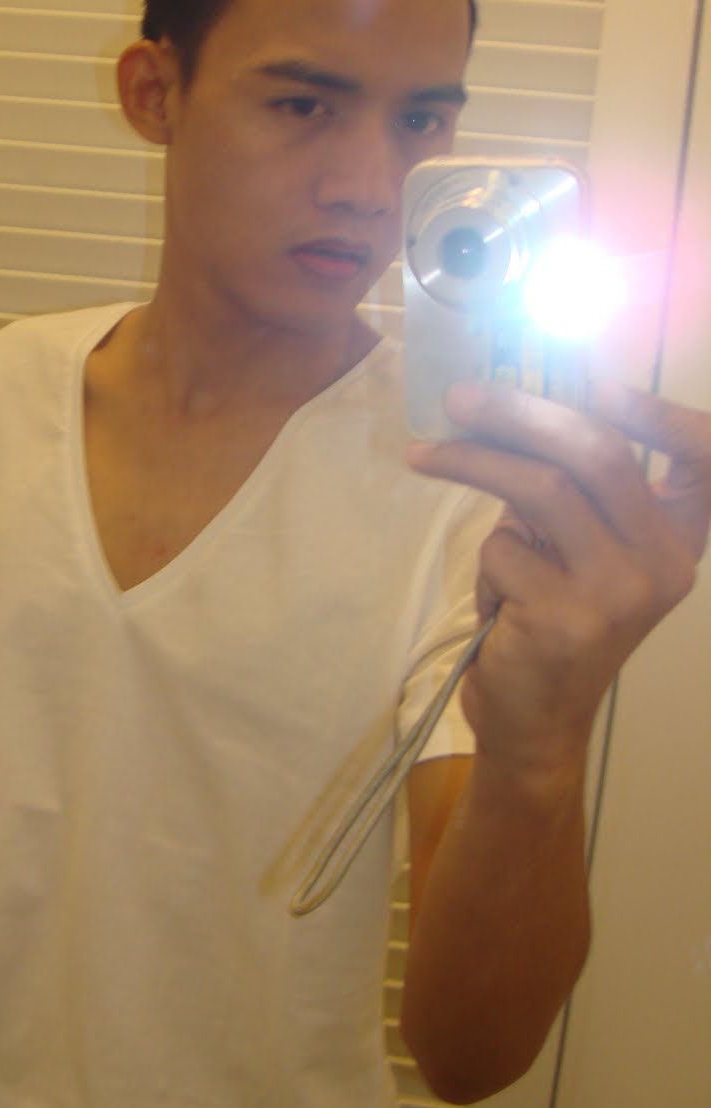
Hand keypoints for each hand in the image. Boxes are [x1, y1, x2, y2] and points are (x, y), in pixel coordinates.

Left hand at [406, 378, 709, 779]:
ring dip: (472, 462)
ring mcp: (618, 591)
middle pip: (597, 453)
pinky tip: (495, 601)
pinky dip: (484, 563)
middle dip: (521, 413)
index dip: (661, 414)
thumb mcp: (573, 555)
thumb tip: (507, 410)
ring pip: (541, 488)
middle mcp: (662, 563)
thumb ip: (564, 494)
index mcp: (676, 540)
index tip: (601, 382)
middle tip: (460, 397)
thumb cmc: (549, 627)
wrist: (534, 725)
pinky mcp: (565, 616)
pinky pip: (502, 548)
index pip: (703, 461)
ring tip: (423, 454)